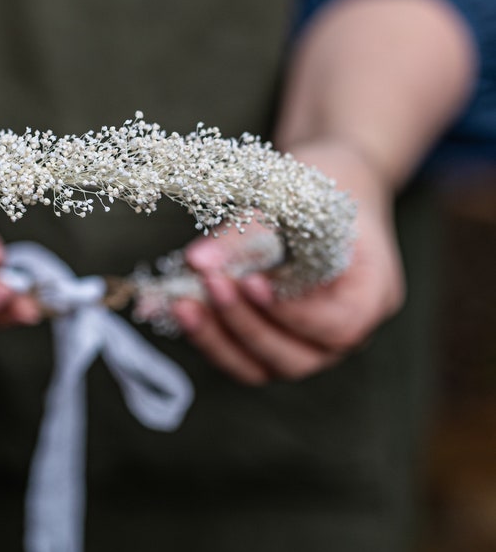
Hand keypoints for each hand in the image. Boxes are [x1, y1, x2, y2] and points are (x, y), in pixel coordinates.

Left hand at [171, 142, 404, 383]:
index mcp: (372, 294)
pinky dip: (209, 337)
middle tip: (210, 283)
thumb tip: (197, 261)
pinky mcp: (274, 340)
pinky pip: (241, 357)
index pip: (338, 325)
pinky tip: (181, 306)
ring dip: (218, 339)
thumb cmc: (323, 185)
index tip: (249, 282)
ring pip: (263, 367)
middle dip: (245, 324)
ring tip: (183, 302)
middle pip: (296, 358)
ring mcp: (308, 342)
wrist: (329, 183)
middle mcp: (344, 331)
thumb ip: (250, 232)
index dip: (290, 312)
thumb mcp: (295, 194)